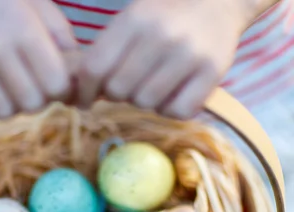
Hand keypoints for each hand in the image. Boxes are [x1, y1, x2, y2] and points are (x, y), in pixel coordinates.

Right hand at [0, 0, 76, 121]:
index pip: (55, 86)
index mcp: (24, 30)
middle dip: (37, 101)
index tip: (54, 82)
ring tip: (9, 91)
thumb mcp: (47, 16)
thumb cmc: (15, 5)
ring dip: (10, 108)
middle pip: (30, 104)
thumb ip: (65, 50)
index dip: (59, 90)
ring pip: (1, 113)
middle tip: (31, 88)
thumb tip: (76, 88)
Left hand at [77, 0, 252, 118]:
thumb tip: (79, 93)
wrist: (220, 1)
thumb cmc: (166, 15)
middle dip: (118, 94)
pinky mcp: (212, 72)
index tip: (84, 101)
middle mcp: (161, 35)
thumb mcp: (133, 19)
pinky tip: (175, 93)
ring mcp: (188, 54)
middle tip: (130, 85)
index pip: (94, 67)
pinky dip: (172, 109)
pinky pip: (177, 111)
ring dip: (146, 102)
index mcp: (135, 18)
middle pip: (119, 90)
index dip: (84, 91)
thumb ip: (108, 51)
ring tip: (156, 85)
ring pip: (147, 103)